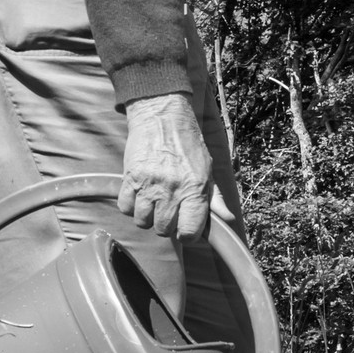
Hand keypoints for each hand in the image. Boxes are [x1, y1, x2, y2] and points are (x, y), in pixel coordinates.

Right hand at [119, 93, 212, 238]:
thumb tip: (228, 220)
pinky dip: (131, 206)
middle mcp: (172, 189)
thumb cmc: (188, 145)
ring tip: (153, 202)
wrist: (162, 117)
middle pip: (163, 230)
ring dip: (147, 217)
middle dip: (166, 225)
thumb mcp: (207, 170)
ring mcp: (149, 184)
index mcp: (195, 188)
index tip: (185, 228)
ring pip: (143, 221)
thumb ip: (215, 199)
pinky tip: (140, 195)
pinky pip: (125, 208)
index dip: (187, 235)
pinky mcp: (130, 177)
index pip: (189, 231)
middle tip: (169, 210)